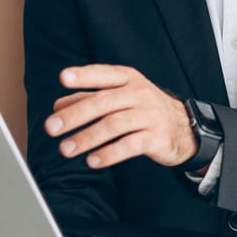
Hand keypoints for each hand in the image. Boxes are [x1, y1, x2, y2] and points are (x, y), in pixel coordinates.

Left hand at [44, 64, 196, 168]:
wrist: (184, 128)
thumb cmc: (142, 110)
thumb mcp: (120, 98)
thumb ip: (89, 99)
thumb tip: (57, 106)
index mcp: (129, 79)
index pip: (104, 75)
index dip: (84, 76)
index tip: (63, 79)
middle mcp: (140, 94)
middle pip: (104, 103)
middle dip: (75, 115)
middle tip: (51, 128)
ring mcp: (150, 115)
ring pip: (114, 125)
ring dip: (87, 138)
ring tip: (65, 150)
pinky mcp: (157, 138)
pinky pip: (130, 146)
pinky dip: (109, 154)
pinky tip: (92, 161)